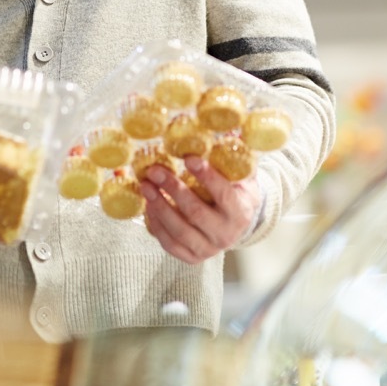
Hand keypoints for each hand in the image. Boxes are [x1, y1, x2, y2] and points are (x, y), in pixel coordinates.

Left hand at [138, 156, 261, 264]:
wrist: (236, 223)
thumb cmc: (234, 191)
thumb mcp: (240, 174)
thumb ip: (232, 156)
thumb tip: (227, 127)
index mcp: (240, 212)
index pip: (223, 194)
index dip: (206, 176)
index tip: (189, 158)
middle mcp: (226, 234)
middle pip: (195, 212)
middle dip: (172, 189)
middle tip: (154, 170)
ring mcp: (208, 249)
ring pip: (179, 230)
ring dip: (159, 207)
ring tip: (146, 186)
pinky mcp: (192, 257)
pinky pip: (170, 244)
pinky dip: (156, 225)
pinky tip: (148, 207)